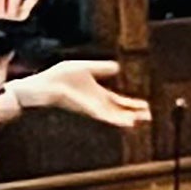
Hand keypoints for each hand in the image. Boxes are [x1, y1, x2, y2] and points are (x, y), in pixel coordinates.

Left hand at [4, 57, 145, 133]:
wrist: (40, 87)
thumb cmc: (56, 78)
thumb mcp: (84, 67)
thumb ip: (101, 68)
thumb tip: (118, 67)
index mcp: (97, 94)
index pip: (119, 101)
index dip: (132, 103)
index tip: (146, 105)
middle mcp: (96, 104)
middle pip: (120, 111)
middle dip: (135, 113)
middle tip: (150, 116)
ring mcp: (92, 108)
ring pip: (115, 116)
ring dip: (129, 118)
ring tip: (143, 120)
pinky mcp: (87, 110)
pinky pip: (105, 116)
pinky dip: (117, 120)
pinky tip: (128, 122)